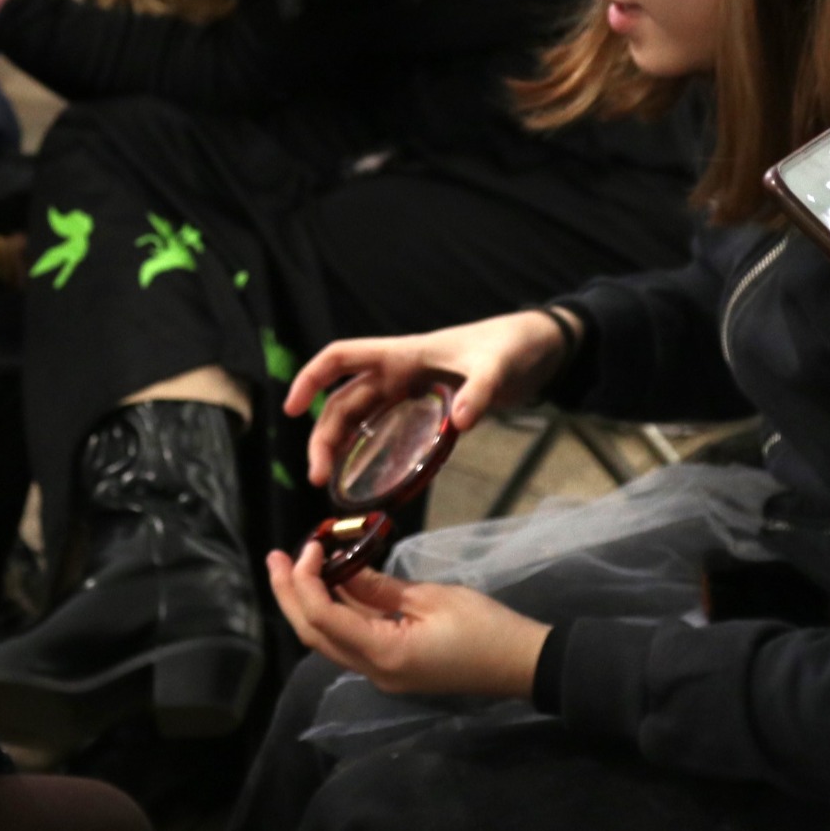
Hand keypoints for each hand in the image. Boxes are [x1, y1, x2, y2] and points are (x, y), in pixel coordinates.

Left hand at [265, 542, 549, 698]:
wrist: (522, 664)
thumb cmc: (486, 627)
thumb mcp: (431, 597)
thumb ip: (379, 586)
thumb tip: (342, 568)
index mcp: (383, 656)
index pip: (322, 619)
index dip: (305, 582)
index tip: (308, 546)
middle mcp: (373, 672)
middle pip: (313, 634)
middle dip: (289, 594)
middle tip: (273, 557)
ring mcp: (381, 674)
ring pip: (327, 638)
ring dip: (307, 602)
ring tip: (291, 564)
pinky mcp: (391, 667)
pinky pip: (350, 639)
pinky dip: (334, 610)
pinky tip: (329, 582)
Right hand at [284, 309, 572, 485]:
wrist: (538, 350)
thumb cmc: (512, 347)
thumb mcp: (498, 367)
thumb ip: (480, 391)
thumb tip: (461, 420)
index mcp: (402, 354)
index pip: (340, 358)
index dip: (310, 379)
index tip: (290, 410)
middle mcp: (397, 373)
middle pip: (343, 401)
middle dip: (323, 435)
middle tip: (318, 478)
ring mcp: (410, 393)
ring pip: (359, 420)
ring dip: (339, 447)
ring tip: (330, 483)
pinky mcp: (426, 411)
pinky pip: (386, 432)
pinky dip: (369, 453)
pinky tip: (366, 480)